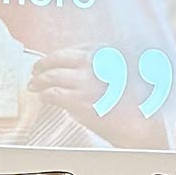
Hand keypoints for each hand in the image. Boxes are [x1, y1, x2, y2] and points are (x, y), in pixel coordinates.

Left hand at [29, 47, 173, 148]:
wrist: (142, 124)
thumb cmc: (135, 102)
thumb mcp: (125, 72)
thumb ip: (104, 65)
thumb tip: (79, 66)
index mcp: (106, 53)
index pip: (74, 50)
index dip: (59, 56)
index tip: (52, 61)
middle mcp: (94, 63)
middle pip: (57, 58)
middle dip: (43, 63)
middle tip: (35, 70)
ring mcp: (85, 80)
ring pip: (50, 75)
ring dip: (38, 80)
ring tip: (33, 85)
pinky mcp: (77, 99)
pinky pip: (51, 94)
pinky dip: (43, 95)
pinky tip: (42, 98)